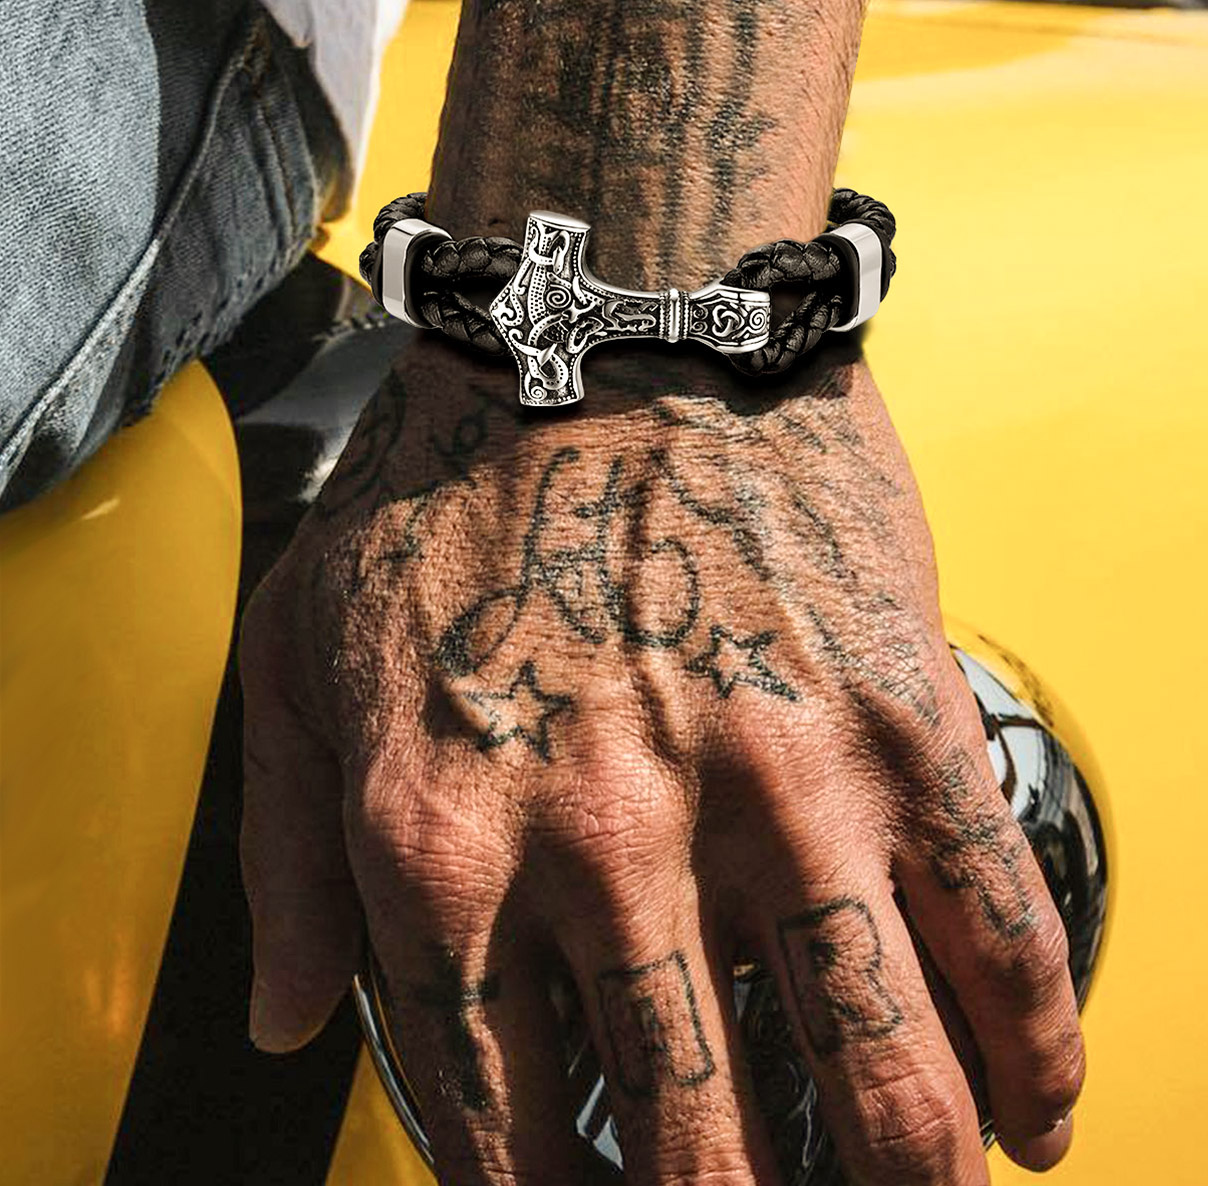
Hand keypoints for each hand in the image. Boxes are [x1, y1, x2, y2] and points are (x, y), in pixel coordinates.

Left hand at [239, 341, 1083, 1184]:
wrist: (602, 306)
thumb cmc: (446, 481)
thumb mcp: (294, 653)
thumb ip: (278, 858)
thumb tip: (292, 1025)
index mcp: (439, 846)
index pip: (491, 1135)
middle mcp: (605, 845)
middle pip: (692, 1153)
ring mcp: (771, 783)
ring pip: (881, 1080)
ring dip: (908, 1183)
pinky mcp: (893, 712)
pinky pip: (994, 926)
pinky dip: (1033, 1049)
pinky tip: (1033, 1105)